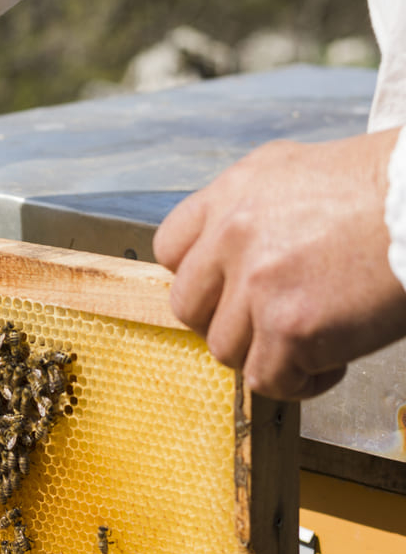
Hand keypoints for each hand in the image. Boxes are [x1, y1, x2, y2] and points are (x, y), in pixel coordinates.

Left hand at [153, 128, 405, 400]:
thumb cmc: (385, 190)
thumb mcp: (296, 171)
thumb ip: (252, 208)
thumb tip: (234, 252)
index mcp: (230, 194)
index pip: (169, 250)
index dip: (198, 279)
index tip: (225, 291)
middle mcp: (232, 235)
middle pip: (187, 305)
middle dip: (225, 322)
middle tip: (267, 323)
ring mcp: (257, 283)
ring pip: (224, 348)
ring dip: (265, 354)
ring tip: (310, 341)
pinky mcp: (290, 326)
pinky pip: (267, 380)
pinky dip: (297, 382)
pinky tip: (330, 363)